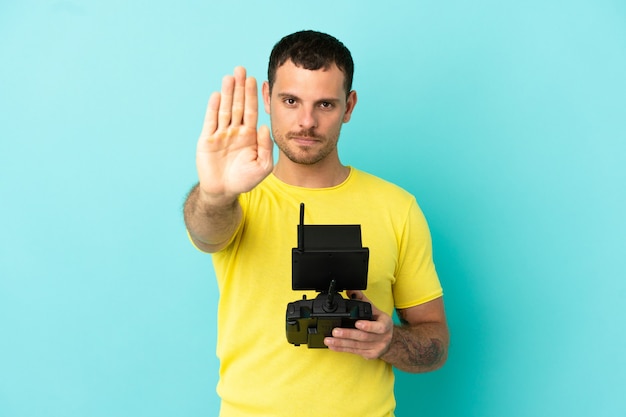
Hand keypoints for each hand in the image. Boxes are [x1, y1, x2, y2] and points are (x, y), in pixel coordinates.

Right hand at [196, 66, 272, 203]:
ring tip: (229, 77)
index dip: (252, 95)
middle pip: (238, 105)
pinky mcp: (207, 140)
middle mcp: (235, 131)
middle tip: (241, 69)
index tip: (254, 79)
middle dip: (240, 88)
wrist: (223, 191)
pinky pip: (210, 121)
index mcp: (249, 135)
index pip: (251, 111)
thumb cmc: (244, 180)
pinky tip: (217, 95)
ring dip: (227, 93)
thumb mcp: (263, 166)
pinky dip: (213, 108)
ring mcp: (220, 134)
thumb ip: (266, 147)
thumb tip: (264, 127)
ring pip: (224, 109)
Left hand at [324, 291, 393, 359]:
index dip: (368, 326)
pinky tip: (333, 346)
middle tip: (335, 332)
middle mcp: (383, 337)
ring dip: (341, 343)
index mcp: (386, 324)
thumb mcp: (375, 310)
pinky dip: (342, 349)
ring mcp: (377, 348)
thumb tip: (350, 291)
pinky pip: (354, 352)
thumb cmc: (379, 322)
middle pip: (363, 337)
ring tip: (329, 340)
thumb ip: (362, 300)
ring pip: (357, 346)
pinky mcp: (370, 355)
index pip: (379, 327)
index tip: (357, 323)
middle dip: (348, 334)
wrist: (388, 339)